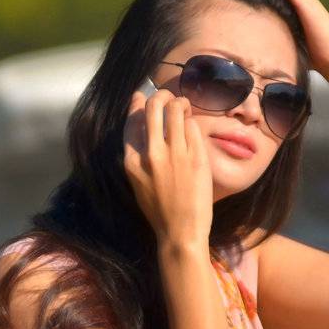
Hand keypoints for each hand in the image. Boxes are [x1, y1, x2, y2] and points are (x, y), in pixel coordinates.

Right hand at [122, 86, 212, 246]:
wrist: (180, 233)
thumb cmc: (160, 211)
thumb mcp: (138, 182)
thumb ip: (138, 155)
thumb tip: (144, 126)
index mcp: (132, 161)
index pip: (132, 120)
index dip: (137, 103)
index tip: (142, 96)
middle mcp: (151, 154)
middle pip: (154, 106)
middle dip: (163, 95)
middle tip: (170, 98)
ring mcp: (175, 154)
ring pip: (176, 110)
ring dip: (182, 104)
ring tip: (185, 109)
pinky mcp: (195, 157)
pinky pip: (193, 127)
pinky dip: (193, 124)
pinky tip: (193, 128)